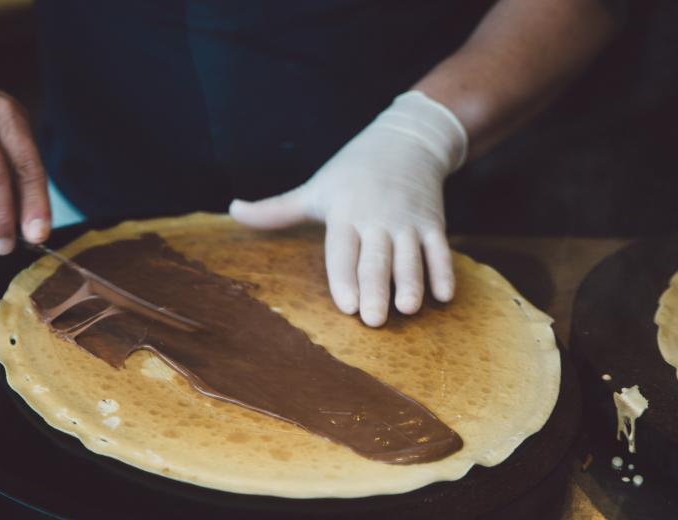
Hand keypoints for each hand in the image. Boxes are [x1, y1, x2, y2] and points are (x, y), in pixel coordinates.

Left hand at [230, 91, 466, 326]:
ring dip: (411, 282)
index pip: (343, 249)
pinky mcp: (434, 222)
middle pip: (376, 257)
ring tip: (408, 309)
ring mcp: (408, 221)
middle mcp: (377, 218)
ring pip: (410, 256)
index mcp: (345, 212)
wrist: (406, 140)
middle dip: (375, 288)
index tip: (345, 305)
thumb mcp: (315, 188)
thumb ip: (276, 210)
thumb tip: (232, 210)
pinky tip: (444, 297)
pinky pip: (440, 250)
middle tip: (373, 320)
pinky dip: (443, 272)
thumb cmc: (352, 170)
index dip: (344, 276)